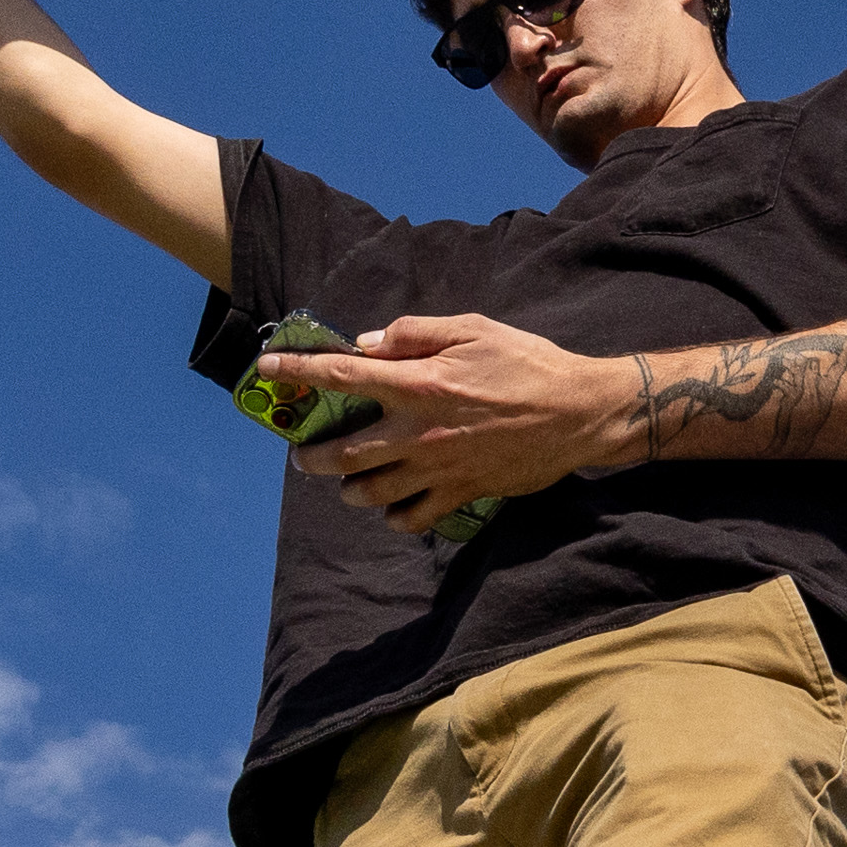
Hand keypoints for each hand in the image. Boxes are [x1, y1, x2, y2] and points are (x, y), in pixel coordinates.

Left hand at [259, 314, 635, 537]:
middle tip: (302, 453)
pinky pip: (413, 517)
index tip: (267, 367)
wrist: (579, 413)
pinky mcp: (461, 492)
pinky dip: (394, 517)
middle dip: (311, 456)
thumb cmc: (528, 364)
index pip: (342, 377)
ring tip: (344, 482)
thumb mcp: (474, 329)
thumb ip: (416, 334)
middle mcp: (419, 432)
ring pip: (372, 492)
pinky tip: (391, 507)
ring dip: (348, 489)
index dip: (298, 371)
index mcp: (420, 384)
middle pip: (343, 453)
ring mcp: (438, 469)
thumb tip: (369, 343)